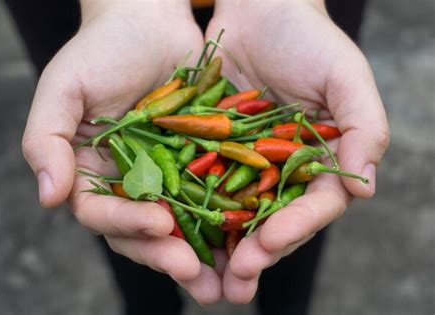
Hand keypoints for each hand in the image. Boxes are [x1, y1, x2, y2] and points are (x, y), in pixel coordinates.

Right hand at [22, 0, 221, 303]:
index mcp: (94, 175)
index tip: (157, 225)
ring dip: (203, 255)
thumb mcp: (64, 89)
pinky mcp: (201, 163)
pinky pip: (215, 196)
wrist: (149, 20)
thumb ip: (45, 142)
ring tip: (227, 281)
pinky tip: (250, 237)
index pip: (103, 214)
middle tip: (197, 278)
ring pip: (184, 225)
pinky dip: (229, 219)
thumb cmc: (101, 50)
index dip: (127, 224)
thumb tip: (48, 198)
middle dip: (169, 256)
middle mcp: (130, 183)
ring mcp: (168, 176)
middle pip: (146, 232)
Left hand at [206, 0, 389, 302]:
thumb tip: (364, 190)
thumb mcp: (345, 77)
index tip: (270, 242)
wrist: (258, 9)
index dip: (295, 227)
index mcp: (319, 162)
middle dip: (256, 253)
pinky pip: (199, 184)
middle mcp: (281, 171)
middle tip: (237, 285)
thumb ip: (364, 130)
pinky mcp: (210, 152)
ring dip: (220, 248)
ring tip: (206, 279)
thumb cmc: (309, 39)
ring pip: (233, 214)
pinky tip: (175, 234)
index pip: (313, 205)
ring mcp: (243, 164)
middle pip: (271, 220)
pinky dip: (190, 211)